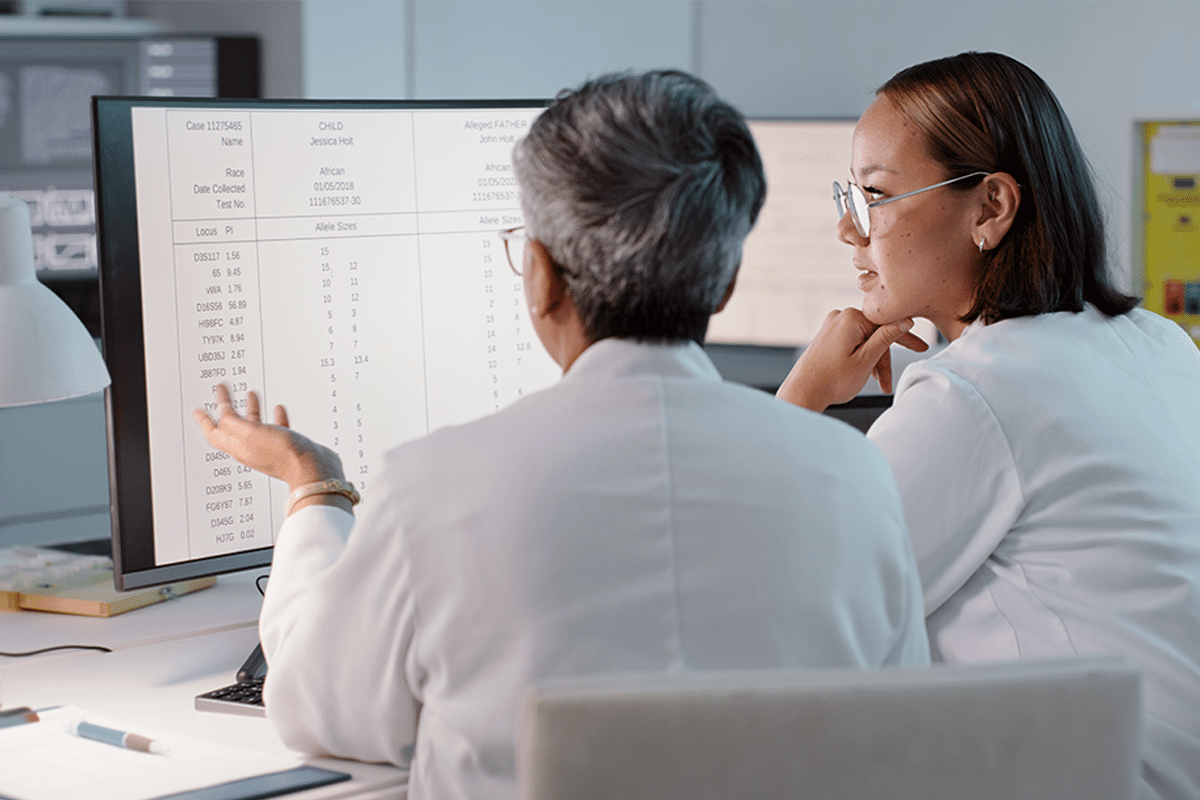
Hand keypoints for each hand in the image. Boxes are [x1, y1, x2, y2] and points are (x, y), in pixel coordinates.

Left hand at [193, 384, 345, 490]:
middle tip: (223, 394)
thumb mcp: (249, 433)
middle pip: (232, 426)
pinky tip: (278, 409)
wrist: (311, 469)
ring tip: (251, 394)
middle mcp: (250, 448)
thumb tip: (222, 412)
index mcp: (237, 447)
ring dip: (251, 408)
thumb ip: (233, 421)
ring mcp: (268, 448)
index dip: (204, 419)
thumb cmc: (282, 455)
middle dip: (227, 408)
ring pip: (255, 425)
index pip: (214, 432)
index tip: (198, 408)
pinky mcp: (286, 446)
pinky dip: (275, 417)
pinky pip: (277, 428)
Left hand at [776, 308, 928, 412]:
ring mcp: (832, 325)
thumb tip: (906, 320)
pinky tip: (864, 374)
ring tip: (876, 384)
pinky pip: (853, 343)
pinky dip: (861, 358)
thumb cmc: (831, 380)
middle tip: (888, 382)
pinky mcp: (827, 336)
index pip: (887, 324)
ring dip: (873, 361)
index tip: (921, 348)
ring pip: (865, 341)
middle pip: (876, 334)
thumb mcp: (867, 359)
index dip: (906, 339)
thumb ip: (887, 337)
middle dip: (884, 359)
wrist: (802, 392)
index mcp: (851, 317)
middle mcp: (840, 316)